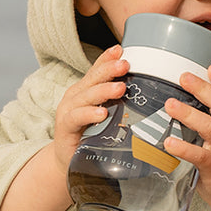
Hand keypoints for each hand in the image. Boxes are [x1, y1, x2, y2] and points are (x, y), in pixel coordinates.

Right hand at [51, 45, 127, 171]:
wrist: (68, 161)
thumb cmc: (90, 136)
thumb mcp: (105, 116)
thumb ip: (118, 103)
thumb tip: (145, 93)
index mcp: (86, 90)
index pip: (97, 70)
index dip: (107, 59)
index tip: (121, 49)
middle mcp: (76, 97)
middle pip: (92, 79)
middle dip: (109, 70)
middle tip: (125, 64)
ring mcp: (68, 111)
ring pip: (86, 96)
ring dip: (103, 91)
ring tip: (120, 88)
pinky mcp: (65, 127)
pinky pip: (76, 118)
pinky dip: (89, 114)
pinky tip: (101, 114)